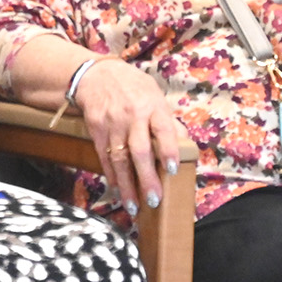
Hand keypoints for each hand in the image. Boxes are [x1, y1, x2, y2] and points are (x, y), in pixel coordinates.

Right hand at [74, 59, 181, 213]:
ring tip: (134, 206)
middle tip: (154, 199)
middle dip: (147, 177)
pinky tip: (117, 189)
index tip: (172, 170)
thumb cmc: (132, 87)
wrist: (95, 75)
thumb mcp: (154, 94)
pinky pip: (104, 157)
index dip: (168, 150)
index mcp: (152, 106)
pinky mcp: (97, 130)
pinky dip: (111, 175)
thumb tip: (186, 142)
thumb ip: (168, 120)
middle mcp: (132, 116)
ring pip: (120, 159)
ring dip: (127, 185)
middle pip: (140, 151)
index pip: (163, 130)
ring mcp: (112, 124)